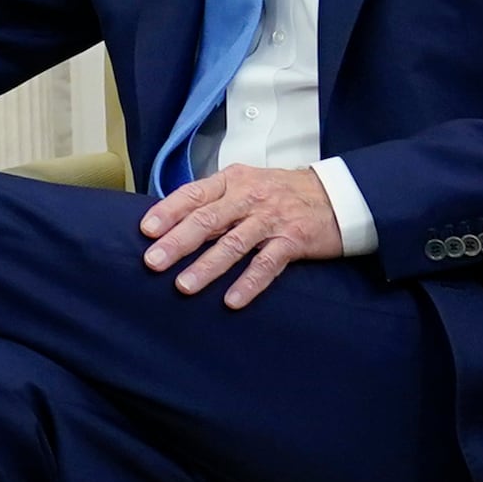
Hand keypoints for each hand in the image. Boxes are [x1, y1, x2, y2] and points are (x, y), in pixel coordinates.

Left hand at [140, 164, 341, 308]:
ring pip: (234, 244)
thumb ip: (215, 200)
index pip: (194, 194)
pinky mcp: (293, 241)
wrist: (336, 196)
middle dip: (178, 242)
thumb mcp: (246, 184)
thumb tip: (174, 222)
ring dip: (207, 266)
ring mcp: (271, 219)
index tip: (146, 230)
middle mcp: (249, 197)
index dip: (168, 212)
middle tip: (153, 262)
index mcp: (233, 181)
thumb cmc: (282, 192)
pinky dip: (248, 283)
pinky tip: (231, 300)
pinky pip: (267, 265)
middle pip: (207, 220)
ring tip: (184, 285)